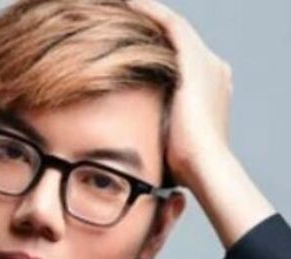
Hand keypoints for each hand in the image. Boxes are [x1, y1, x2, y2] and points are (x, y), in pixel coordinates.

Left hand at [126, 0, 233, 187]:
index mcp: (210, 91)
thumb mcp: (167, 147)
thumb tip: (133, 157)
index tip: (127, 53)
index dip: (154, 55)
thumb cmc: (183, 169)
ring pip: (172, 28)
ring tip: (120, 6)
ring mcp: (206, 62)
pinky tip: (127, 2)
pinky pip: (169, 23)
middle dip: (148, 32)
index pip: (177, 65)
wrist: (202, 165)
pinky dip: (149, 11)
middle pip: (175, 43)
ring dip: (147, 16)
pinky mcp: (194, 58)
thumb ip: (155, 138)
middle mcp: (212, 71)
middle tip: (118, 22)